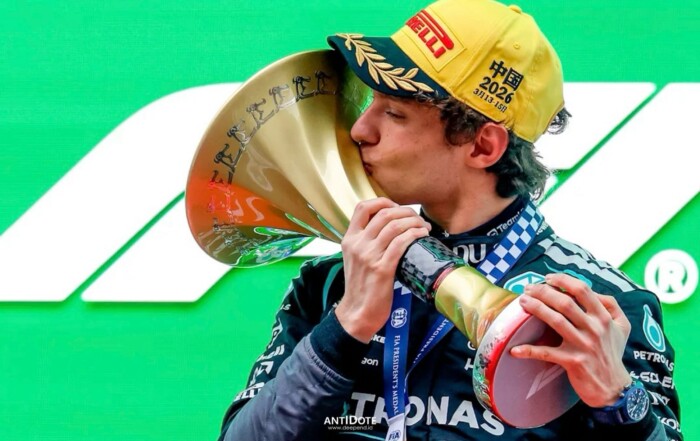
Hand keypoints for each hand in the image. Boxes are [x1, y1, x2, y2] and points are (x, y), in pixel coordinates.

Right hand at [335, 198, 430, 342]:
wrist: (357, 313)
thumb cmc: (360, 287)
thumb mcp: (355, 259)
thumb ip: (366, 242)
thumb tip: (389, 228)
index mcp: (349, 239)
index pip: (362, 208)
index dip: (382, 201)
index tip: (397, 207)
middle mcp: (357, 244)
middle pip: (384, 214)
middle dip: (406, 211)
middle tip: (417, 218)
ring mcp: (369, 256)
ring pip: (394, 226)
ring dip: (414, 222)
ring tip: (424, 226)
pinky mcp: (382, 269)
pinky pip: (400, 244)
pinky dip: (414, 235)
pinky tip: (422, 235)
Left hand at [510, 273, 631, 406]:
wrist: (614, 388)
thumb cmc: (613, 353)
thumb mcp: (622, 326)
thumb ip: (610, 305)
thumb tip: (591, 291)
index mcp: (604, 317)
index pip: (582, 290)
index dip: (563, 280)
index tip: (547, 278)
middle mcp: (595, 329)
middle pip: (565, 302)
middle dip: (543, 292)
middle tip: (527, 288)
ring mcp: (584, 345)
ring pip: (556, 321)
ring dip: (536, 309)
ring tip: (522, 302)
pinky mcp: (573, 361)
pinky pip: (547, 353)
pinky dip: (529, 351)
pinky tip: (515, 349)